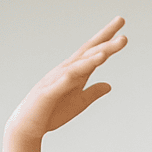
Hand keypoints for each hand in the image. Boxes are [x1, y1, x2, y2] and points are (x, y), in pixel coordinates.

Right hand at [6, 17, 126, 141]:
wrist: (28, 126)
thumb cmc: (52, 112)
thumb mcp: (79, 102)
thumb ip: (93, 92)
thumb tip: (109, 85)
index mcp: (75, 72)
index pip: (94, 53)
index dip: (107, 41)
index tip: (123, 30)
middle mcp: (66, 70)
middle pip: (89, 52)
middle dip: (106, 40)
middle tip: (123, 26)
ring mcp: (57, 79)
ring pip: (80, 63)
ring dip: (97, 54)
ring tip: (114, 46)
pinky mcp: (50, 91)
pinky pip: (66, 80)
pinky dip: (79, 71)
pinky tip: (91, 65)